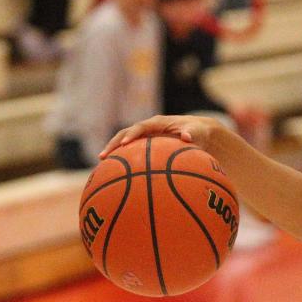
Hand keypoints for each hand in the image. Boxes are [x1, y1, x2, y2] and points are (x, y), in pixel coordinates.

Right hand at [100, 114, 225, 157]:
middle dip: (113, 145)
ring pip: (124, 145)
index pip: (140, 127)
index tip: (125, 144)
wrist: (199, 132)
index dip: (131, 134)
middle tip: (103, 157)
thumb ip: (192, 133)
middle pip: (125, 135)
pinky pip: (132, 154)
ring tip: (101, 168)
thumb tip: (187, 136)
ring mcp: (144, 138)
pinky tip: (117, 178)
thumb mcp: (198, 132)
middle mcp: (147, 129)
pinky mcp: (145, 147)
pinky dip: (124, 163)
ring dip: (113, 154)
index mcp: (157, 123)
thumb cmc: (199, 132)